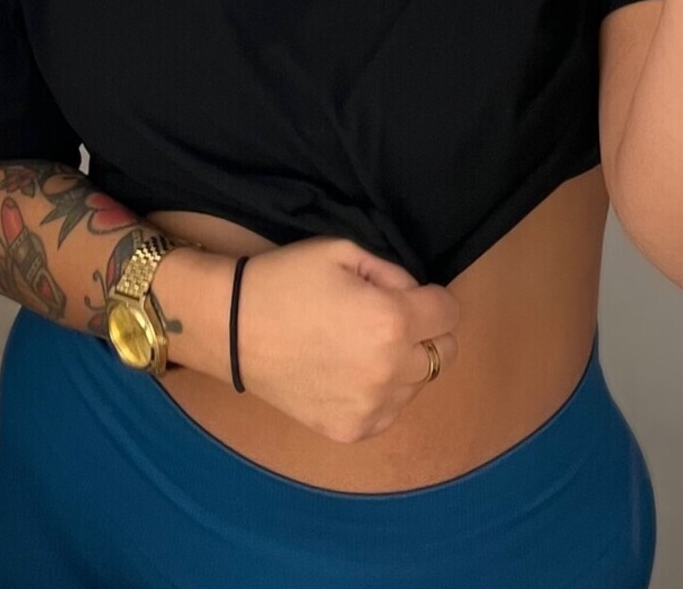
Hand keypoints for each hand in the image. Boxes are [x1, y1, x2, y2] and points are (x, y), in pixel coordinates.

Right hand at [234, 237, 459, 443]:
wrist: (232, 328)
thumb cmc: (288, 280)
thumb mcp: (344, 252)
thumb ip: (392, 273)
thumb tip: (414, 296)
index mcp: (392, 321)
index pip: (450, 314)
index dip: (434, 299)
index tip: (413, 296)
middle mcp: (390, 370)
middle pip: (444, 354)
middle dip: (426, 333)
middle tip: (389, 321)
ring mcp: (371, 407)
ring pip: (418, 385)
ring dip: (403, 365)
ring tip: (361, 347)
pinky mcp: (351, 430)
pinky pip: (389, 411)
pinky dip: (380, 393)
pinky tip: (348, 373)